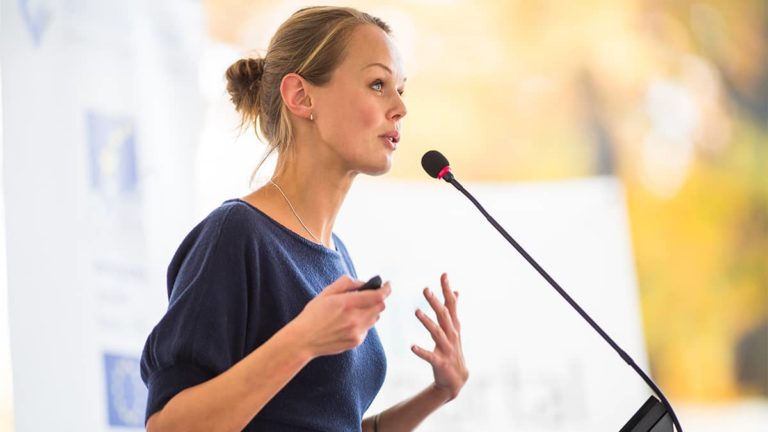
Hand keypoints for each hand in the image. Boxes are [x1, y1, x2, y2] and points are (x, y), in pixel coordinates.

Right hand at [291, 275, 390, 357]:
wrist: (304, 340)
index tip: (388, 284)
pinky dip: (363, 322)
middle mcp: (355, 319)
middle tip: (368, 296)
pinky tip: (348, 322)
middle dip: (378, 299)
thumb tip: (363, 283)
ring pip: (375, 317)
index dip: (387, 289)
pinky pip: (367, 328)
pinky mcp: (356, 341)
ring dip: (371, 310)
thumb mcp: (326, 293)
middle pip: (380, 306)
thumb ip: (346, 283)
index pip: (378, 296)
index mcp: (347, 303)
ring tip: (355, 309)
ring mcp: (357, 332)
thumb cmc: (313, 315)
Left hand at [412, 273, 468, 400]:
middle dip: (435, 302)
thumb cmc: (453, 350)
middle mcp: (452, 335)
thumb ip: (453, 310)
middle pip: (444, 316)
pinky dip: (422, 351)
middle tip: (425, 289)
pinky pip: (430, 356)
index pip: (451, 304)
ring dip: (427, 322)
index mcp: (453, 326)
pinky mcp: (440, 362)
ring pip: (437, 333)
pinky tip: (412, 347)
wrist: (456, 379)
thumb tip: (456, 291)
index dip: (447, 290)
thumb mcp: (454, 329)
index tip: (444, 274)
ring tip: (416, 311)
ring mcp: (447, 349)